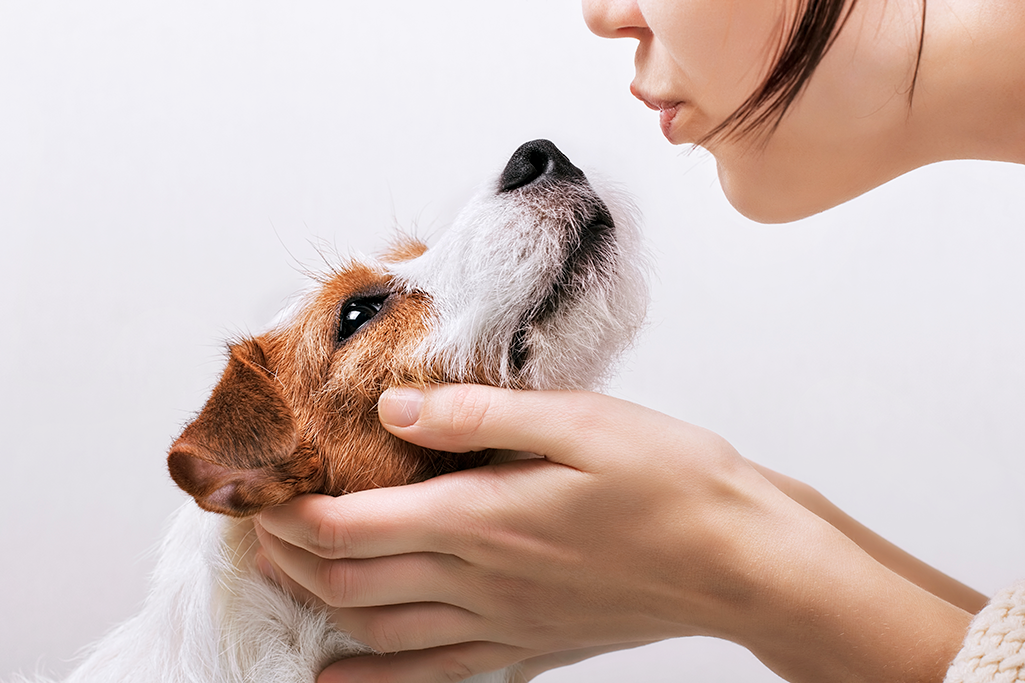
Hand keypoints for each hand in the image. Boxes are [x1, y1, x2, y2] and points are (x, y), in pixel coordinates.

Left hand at [255, 385, 972, 682]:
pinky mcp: (526, 645)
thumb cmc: (667, 482)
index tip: (259, 491)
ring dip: (319, 604)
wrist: (736, 559)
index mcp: (481, 519)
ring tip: (286, 579)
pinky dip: (376, 675)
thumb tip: (392, 411)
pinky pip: (432, 674)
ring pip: (377, 630)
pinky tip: (343, 674)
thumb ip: (476, 417)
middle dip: (288, 556)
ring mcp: (500, 623)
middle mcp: (478, 580)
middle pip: (348, 580)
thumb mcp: (576, 421)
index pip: (349, 526)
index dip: (289, 513)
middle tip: (257, 526)